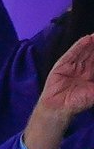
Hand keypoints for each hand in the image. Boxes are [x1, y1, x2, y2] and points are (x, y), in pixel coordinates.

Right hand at [25, 34, 93, 148]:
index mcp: (90, 74)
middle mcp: (81, 68)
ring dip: (91, 43)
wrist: (58, 109)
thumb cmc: (76, 103)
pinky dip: (79, 46)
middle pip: (92, 53)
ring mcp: (71, 66)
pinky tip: (87, 39)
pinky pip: (71, 54)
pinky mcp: (61, 66)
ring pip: (83, 51)